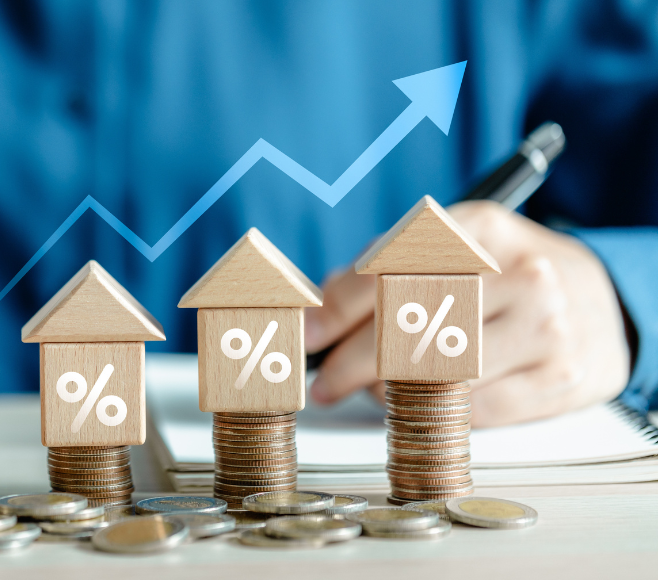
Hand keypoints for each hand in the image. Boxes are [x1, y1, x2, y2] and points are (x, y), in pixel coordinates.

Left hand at [305, 200, 630, 426]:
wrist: (599, 299)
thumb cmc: (502, 275)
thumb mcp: (447, 250)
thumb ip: (380, 272)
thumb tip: (314, 316)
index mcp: (479, 227)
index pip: (392, 268)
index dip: (337, 308)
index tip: (306, 336)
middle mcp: (519, 270)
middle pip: (412, 324)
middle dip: (351, 360)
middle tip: (323, 382)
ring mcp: (546, 325)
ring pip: (440, 371)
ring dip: (390, 389)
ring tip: (371, 389)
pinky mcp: (561, 376)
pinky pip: (475, 409)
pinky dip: (435, 412)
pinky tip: (419, 403)